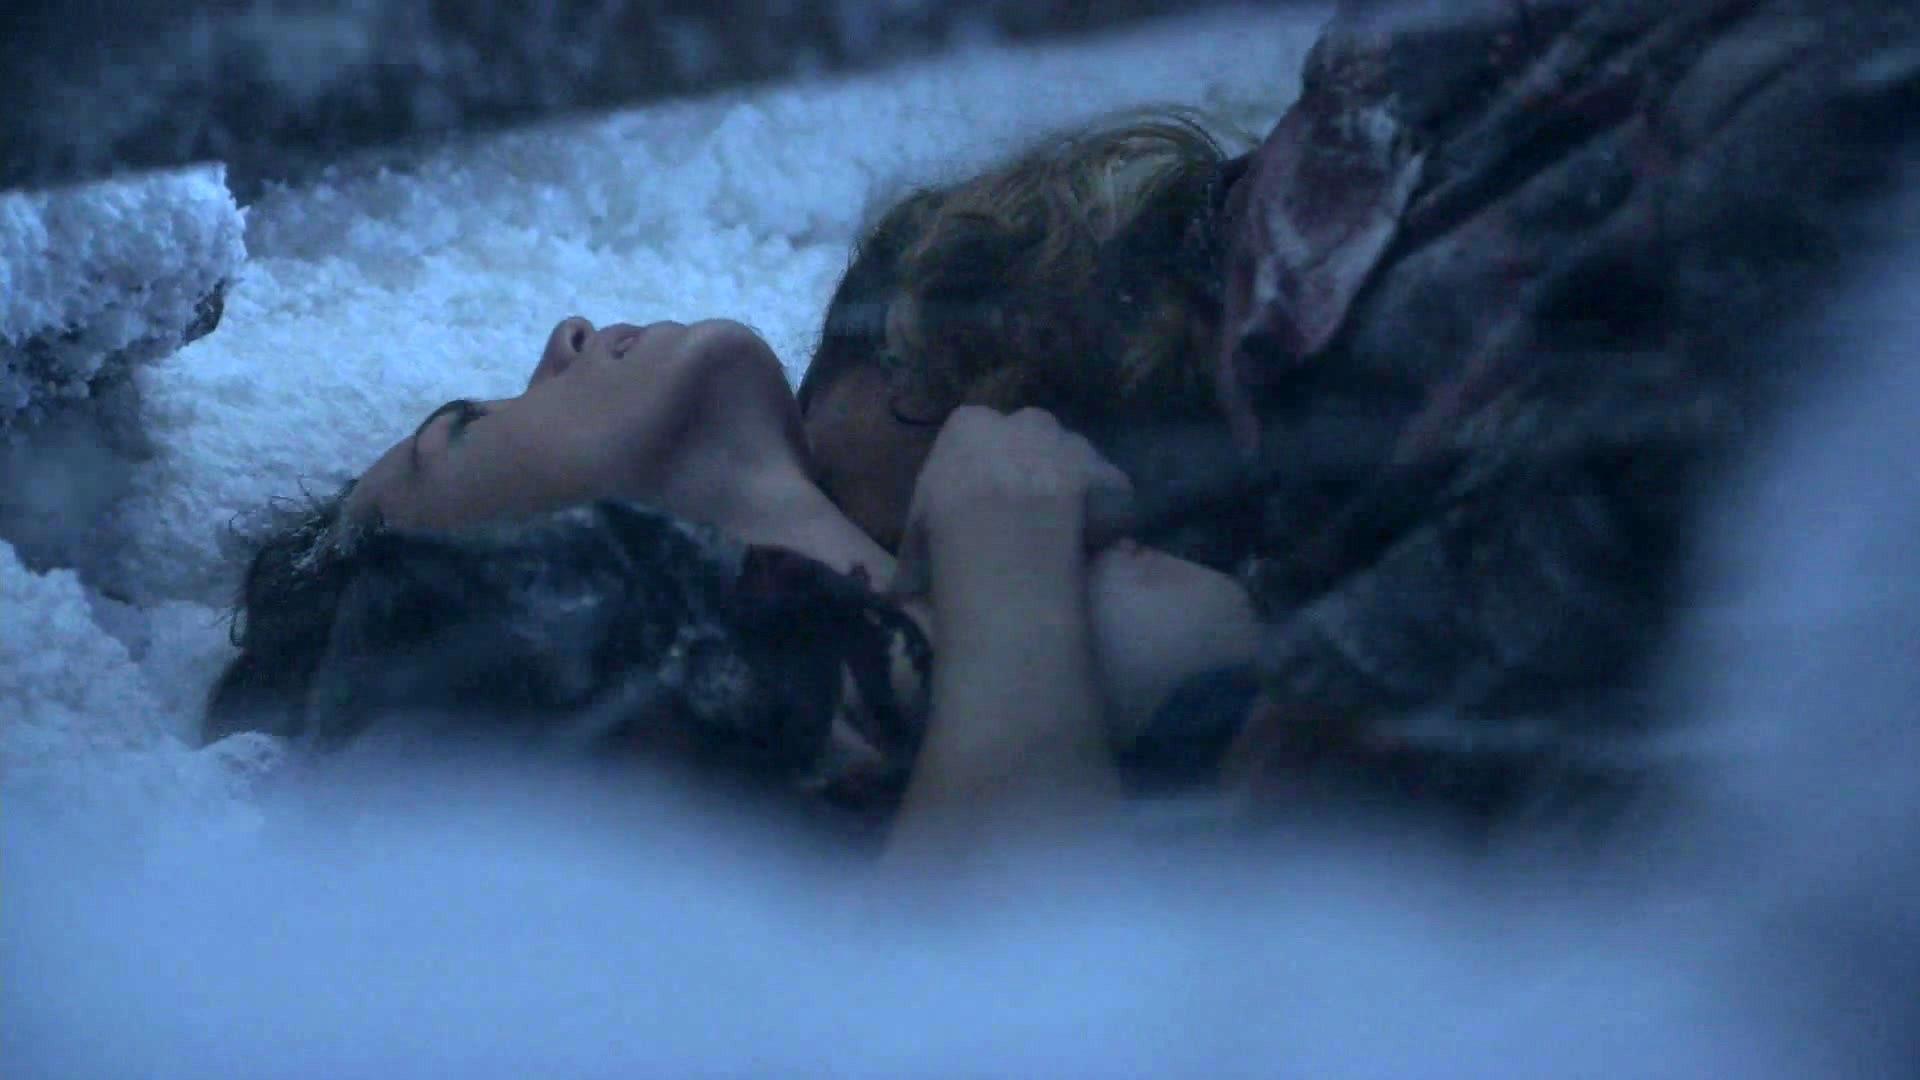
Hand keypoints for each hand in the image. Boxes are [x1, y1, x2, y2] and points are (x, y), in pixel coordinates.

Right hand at [886, 406, 1134, 603]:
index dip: (986, 468)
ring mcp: (1071, 443)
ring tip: (1066, 531)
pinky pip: (1111, 490)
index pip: (978, 435)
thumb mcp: (917, 531)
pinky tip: (1095, 541)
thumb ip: (920, 541)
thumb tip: (901, 590)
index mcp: (970, 426)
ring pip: (1076, 457)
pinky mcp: (1106, 473)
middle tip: (1029, 512)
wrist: (1001, 541)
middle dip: (1034, 464)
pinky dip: (1107, 511)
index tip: (986, 499)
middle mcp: (1024, 422)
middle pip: (1033, 436)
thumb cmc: (945, 532)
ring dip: (1073, 485)